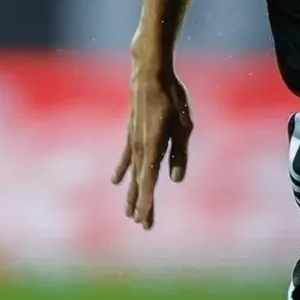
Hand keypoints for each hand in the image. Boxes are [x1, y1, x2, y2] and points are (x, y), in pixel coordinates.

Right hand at [111, 68, 193, 229]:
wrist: (150, 73)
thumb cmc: (172, 98)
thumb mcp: (184, 126)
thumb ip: (180, 153)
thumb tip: (176, 179)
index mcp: (154, 147)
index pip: (149, 181)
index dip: (146, 202)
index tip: (143, 219)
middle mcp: (140, 147)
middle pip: (141, 182)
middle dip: (142, 205)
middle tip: (144, 226)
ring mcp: (134, 140)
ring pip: (132, 173)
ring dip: (131, 193)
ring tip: (129, 214)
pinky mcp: (131, 133)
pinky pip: (125, 156)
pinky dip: (121, 169)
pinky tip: (114, 182)